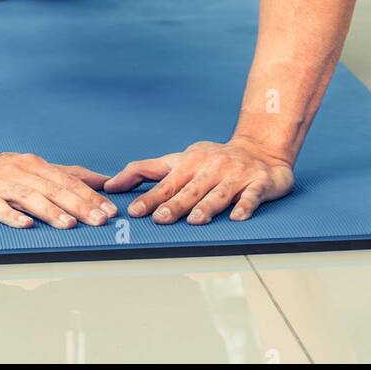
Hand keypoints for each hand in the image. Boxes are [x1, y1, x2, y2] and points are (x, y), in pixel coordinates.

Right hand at [0, 148, 118, 229]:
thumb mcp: (33, 168)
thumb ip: (66, 175)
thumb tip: (102, 180)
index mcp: (36, 166)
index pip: (68, 181)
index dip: (90, 196)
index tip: (110, 210)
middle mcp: (21, 173)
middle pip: (54, 190)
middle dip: (79, 205)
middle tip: (100, 220)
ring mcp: (0, 185)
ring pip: (30, 198)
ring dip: (51, 212)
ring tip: (69, 225)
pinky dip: (11, 216)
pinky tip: (24, 225)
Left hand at [102, 136, 294, 223]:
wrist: (260, 149)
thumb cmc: (213, 159)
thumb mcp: (179, 159)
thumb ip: (146, 171)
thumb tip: (110, 184)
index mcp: (191, 162)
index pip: (168, 183)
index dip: (151, 197)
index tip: (136, 211)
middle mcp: (212, 168)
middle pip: (191, 190)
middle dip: (175, 204)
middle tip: (160, 218)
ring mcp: (236, 176)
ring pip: (219, 194)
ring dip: (207, 206)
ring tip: (195, 220)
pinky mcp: (259, 184)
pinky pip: (252, 196)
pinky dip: (245, 206)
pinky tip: (237, 217)